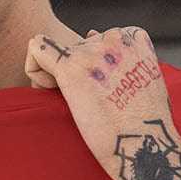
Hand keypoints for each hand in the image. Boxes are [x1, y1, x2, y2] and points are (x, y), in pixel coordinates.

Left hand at [25, 27, 180, 179]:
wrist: (143, 145)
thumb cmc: (144, 123)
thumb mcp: (145, 79)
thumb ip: (123, 58)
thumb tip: (89, 34)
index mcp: (134, 38)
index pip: (97, 38)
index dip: (91, 63)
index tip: (100, 88)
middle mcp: (113, 37)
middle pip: (76, 48)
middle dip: (74, 72)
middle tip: (88, 104)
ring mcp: (92, 51)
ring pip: (56, 53)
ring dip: (57, 77)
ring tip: (77, 106)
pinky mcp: (71, 68)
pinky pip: (36, 49)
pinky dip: (34, 70)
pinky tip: (48, 90)